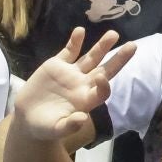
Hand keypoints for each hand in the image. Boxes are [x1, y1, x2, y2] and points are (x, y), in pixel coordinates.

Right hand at [11, 28, 136, 141]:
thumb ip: (69, 126)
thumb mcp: (55, 130)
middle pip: (105, 69)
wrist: (27, 117)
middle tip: (133, 46)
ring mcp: (71, 73)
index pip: (102, 90)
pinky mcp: (57, 65)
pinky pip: (69, 51)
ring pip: (91, 57)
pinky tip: (80, 31)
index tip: (101, 78)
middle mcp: (83, 84)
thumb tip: (81, 119)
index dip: (104, 85)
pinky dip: (74, 42)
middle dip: (119, 58)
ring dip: (102, 46)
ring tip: (113, 34)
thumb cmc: (45, 127)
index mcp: (86, 100)